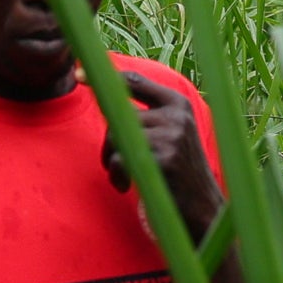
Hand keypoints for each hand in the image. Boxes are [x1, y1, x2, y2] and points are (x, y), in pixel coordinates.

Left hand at [102, 71, 224, 237]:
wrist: (203, 207)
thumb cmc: (176, 170)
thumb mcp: (170, 133)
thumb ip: (147, 114)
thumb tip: (105, 93)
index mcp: (177, 103)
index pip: (135, 82)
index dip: (105, 79)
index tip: (79, 76)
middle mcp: (176, 115)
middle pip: (118, 114)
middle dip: (108, 141)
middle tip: (112, 162)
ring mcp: (171, 136)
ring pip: (115, 137)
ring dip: (110, 161)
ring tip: (121, 177)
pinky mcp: (163, 159)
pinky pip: (119, 160)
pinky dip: (116, 176)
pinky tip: (125, 187)